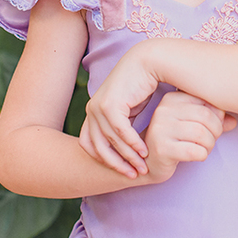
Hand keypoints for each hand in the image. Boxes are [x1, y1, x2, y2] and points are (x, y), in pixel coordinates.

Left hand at [78, 43, 162, 176]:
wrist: (147, 62)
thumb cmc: (141, 86)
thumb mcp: (128, 110)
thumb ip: (122, 127)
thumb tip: (124, 147)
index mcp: (92, 113)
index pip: (90, 145)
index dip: (105, 161)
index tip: (123, 170)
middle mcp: (91, 110)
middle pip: (99, 148)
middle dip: (117, 164)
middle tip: (134, 175)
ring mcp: (98, 107)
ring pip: (111, 142)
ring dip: (128, 157)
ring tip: (143, 167)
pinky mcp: (110, 105)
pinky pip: (121, 132)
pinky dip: (133, 144)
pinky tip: (145, 151)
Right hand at [142, 91, 236, 183]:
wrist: (148, 162)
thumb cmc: (174, 140)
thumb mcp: (192, 125)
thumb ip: (213, 119)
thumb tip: (234, 121)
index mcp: (172, 98)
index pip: (206, 100)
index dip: (217, 115)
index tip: (214, 125)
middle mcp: (164, 110)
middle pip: (206, 116)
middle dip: (216, 131)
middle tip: (212, 139)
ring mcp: (161, 129)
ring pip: (202, 134)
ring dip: (210, 145)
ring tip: (205, 148)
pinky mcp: (162, 149)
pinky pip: (194, 151)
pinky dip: (202, 155)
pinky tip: (197, 155)